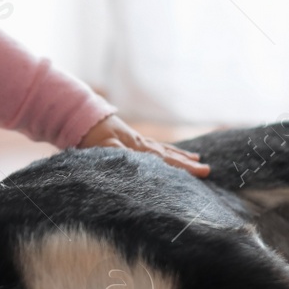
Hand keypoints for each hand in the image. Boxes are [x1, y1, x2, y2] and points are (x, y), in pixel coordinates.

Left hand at [78, 114, 209, 176]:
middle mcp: (140, 144)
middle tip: (207, 170)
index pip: (164, 159)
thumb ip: (120, 153)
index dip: (182, 166)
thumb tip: (138, 161)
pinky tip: (172, 153)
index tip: (201, 171)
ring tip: (197, 160)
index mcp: (136, 147)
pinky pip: (155, 147)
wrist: (82, 117)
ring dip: (180, 156)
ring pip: (163, 149)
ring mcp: (137, 141)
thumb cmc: (90, 136)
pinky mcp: (132, 140)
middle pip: (168, 154)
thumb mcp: (103, 146)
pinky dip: (166, 151)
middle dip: (187, 163)